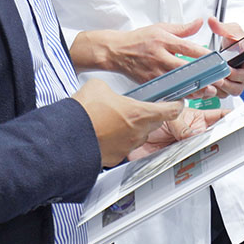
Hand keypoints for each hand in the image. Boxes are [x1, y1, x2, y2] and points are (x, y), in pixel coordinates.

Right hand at [70, 19, 207, 81]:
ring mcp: (155, 72)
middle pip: (185, 69)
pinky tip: (192, 95)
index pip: (188, 48)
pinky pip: (168, 90)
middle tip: (218, 80)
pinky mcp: (151, 83)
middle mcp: (160, 57)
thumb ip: (183, 28)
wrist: (117, 51)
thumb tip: (200, 22)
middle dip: (202, 75)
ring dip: (194, 88)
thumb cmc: (139, 39)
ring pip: (178, 83)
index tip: (217, 60)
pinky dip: (180, 94)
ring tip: (209, 91)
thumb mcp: (161, 28)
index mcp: (164, 41)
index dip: (204, 55)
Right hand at [72, 78, 225, 166]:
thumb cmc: (84, 113)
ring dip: (131, 128)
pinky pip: (122, 146)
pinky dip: (117, 140)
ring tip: (114, 120)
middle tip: (135, 108)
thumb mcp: (99, 87)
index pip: (171, 110)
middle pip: (154, 123)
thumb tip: (107, 92)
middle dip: (148, 115)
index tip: (177, 102)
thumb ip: (111, 89)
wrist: (66, 137)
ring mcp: (127, 146)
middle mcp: (138, 132)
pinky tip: (105, 133)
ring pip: (138, 135)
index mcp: (140, 113)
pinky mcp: (115, 157)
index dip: (176, 105)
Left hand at [208, 16, 243, 96]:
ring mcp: (233, 82)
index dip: (234, 74)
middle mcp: (242, 75)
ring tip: (207, 84)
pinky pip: (219, 94)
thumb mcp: (230, 30)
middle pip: (236, 88)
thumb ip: (221, 27)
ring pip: (227, 93)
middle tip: (214, 79)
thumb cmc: (235, 39)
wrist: (231, 46)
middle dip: (225, 85)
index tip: (225, 69)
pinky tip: (203, 87)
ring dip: (217, 90)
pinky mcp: (225, 86)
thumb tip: (212, 21)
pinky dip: (212, 93)